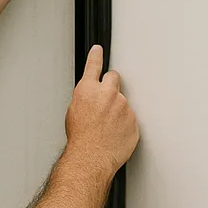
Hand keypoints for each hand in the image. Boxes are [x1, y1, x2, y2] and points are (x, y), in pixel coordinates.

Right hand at [65, 44, 138, 180]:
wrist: (91, 157)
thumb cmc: (80, 138)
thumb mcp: (73, 112)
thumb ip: (86, 98)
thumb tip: (91, 97)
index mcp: (88, 89)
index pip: (93, 66)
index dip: (96, 56)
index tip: (98, 50)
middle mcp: (108, 94)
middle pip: (114, 78)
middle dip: (111, 85)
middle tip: (105, 100)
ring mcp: (124, 107)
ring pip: (122, 103)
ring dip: (117, 111)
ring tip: (106, 128)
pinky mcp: (134, 121)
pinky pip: (129, 120)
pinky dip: (123, 126)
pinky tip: (113, 135)